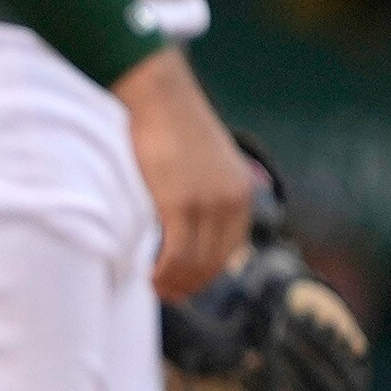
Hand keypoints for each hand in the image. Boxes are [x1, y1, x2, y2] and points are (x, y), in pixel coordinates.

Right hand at [116, 45, 258, 301]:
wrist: (159, 97)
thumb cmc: (170, 125)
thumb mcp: (202, 162)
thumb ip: (204, 190)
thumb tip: (184, 220)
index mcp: (242, 192)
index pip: (231, 249)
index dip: (207, 273)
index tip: (184, 283)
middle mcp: (232, 200)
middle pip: (215, 261)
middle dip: (190, 283)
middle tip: (164, 293)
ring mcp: (208, 203)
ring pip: (195, 262)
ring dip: (174, 282)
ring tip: (155, 288)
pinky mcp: (181, 204)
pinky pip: (175, 254)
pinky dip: (163, 272)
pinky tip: (149, 276)